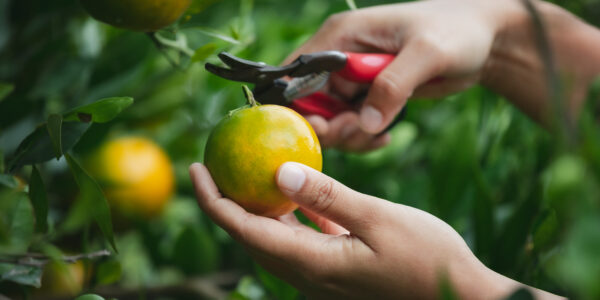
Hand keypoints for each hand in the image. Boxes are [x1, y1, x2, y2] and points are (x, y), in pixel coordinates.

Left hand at [189, 162, 561, 298]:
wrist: (459, 298)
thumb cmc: (427, 258)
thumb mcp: (379, 218)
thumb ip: (327, 196)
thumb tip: (278, 170)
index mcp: (311, 264)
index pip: (245, 230)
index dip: (215, 200)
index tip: (197, 168)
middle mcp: (308, 275)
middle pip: (250, 236)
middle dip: (225, 202)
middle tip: (214, 165)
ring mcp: (321, 277)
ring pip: (274, 238)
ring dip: (255, 207)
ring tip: (246, 174)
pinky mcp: (336, 271)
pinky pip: (300, 239)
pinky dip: (289, 215)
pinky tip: (293, 192)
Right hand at [285, 0, 511, 146]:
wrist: (482, 41)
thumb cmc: (457, 32)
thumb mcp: (427, 54)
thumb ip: (393, 85)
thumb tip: (365, 123)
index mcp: (341, 36)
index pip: (297, 72)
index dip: (300, 105)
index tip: (325, 127)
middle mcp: (339, 58)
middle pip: (309, 103)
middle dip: (330, 126)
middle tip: (359, 132)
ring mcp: (353, 79)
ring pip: (329, 121)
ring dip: (349, 136)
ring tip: (380, 135)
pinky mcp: (368, 97)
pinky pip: (351, 127)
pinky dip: (363, 139)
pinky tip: (385, 138)